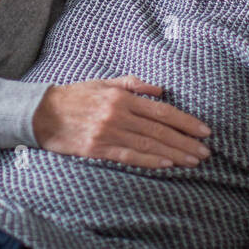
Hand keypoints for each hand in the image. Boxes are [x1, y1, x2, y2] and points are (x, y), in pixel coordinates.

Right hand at [32, 76, 211, 168]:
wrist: (42, 113)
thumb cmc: (76, 96)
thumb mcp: (104, 82)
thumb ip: (133, 84)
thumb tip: (161, 90)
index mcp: (122, 97)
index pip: (162, 111)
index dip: (186, 122)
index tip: (204, 130)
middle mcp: (118, 115)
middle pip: (160, 130)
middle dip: (186, 142)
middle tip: (206, 151)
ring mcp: (108, 133)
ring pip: (148, 145)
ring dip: (174, 154)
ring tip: (193, 161)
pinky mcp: (98, 149)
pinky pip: (129, 157)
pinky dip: (150, 161)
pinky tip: (167, 165)